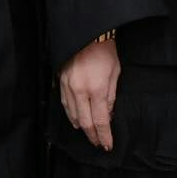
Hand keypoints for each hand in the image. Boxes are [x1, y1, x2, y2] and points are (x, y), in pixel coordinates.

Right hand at [59, 36, 119, 151]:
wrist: (88, 33)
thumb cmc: (105, 51)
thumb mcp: (115, 73)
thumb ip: (111, 96)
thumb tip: (108, 115)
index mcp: (97, 89)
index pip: (101, 121)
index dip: (104, 136)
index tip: (107, 145)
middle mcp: (80, 91)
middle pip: (85, 122)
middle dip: (92, 136)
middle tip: (98, 143)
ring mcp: (68, 86)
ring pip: (72, 115)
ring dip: (81, 127)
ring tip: (89, 134)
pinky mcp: (61, 81)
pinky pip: (64, 104)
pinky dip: (70, 115)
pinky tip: (75, 120)